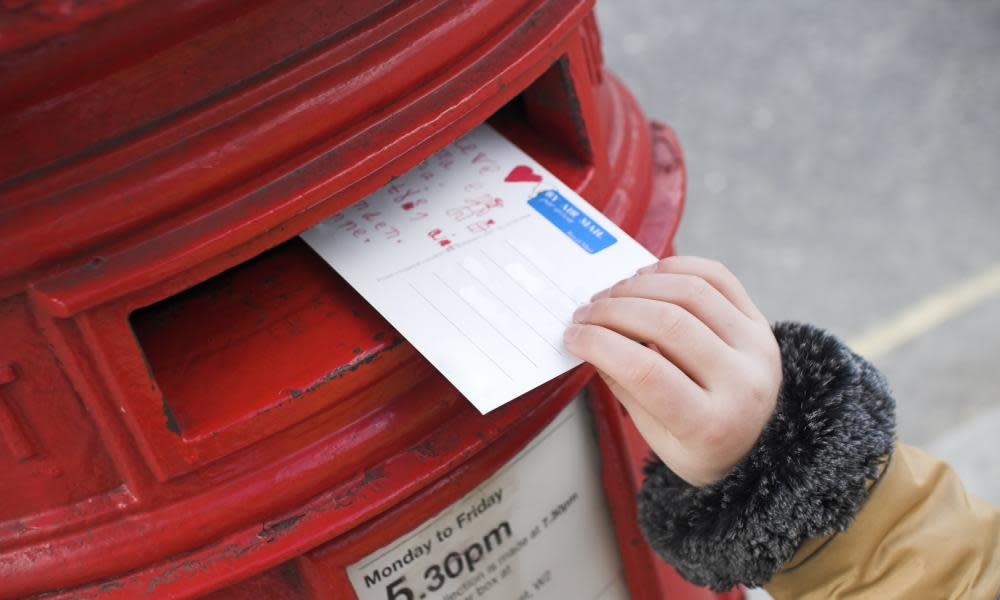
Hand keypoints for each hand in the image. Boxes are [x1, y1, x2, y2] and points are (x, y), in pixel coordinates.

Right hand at [563, 256, 781, 486]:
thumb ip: (624, 387)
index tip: (573, 336)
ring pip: (691, 292)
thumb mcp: (657, 437)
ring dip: (639, 285)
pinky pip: (717, 276)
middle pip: (668, 324)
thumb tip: (587, 340)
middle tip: (585, 313)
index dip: (601, 346)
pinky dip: (674, 267)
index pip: (647, 372)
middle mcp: (742, 382)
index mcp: (710, 425)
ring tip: (610, 295)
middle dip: (614, 311)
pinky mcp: (759, 321)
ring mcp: (756, 346)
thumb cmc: (700, 444)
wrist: (759, 441)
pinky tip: (645, 277)